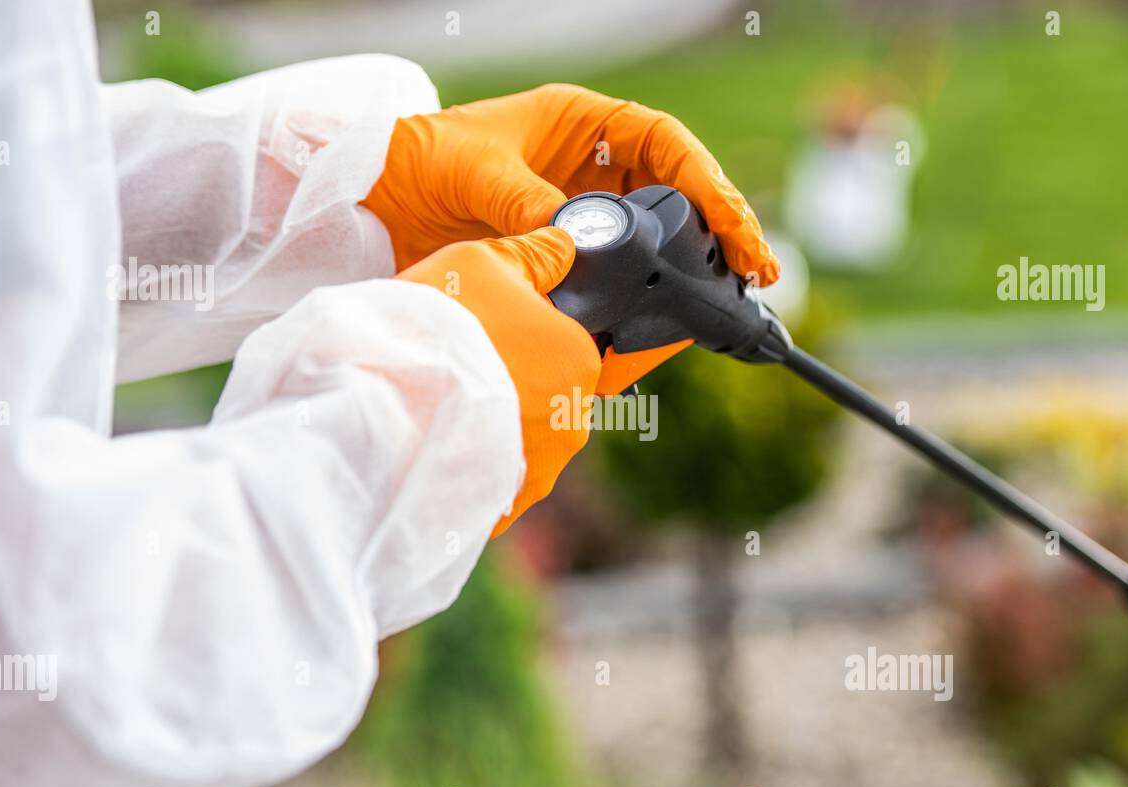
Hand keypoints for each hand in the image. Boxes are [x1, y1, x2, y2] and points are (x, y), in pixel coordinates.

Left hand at [364, 84, 778, 392]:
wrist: (372, 201)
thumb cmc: (419, 160)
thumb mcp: (478, 172)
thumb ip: (533, 206)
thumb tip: (583, 244)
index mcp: (581, 124)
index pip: (664, 145)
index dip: (707, 180)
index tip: (733, 221)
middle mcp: (589, 166)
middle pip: (675, 193)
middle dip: (719, 227)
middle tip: (756, 268)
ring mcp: (579, 213)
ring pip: (654, 237)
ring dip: (691, 264)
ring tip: (727, 296)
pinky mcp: (563, 257)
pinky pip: (616, 276)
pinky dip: (640, 296)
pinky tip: (664, 320)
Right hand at [397, 227, 599, 534]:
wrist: (383, 403)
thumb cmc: (437, 322)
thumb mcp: (485, 260)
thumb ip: (536, 254)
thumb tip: (565, 250)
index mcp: (580, 359)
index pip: (565, 338)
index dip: (525, 328)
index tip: (485, 327)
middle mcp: (575, 421)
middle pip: (545, 391)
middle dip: (512, 379)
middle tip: (457, 365)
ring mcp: (542, 469)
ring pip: (522, 436)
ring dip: (495, 424)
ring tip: (442, 408)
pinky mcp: (507, 502)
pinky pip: (499, 479)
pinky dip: (477, 464)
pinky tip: (443, 447)